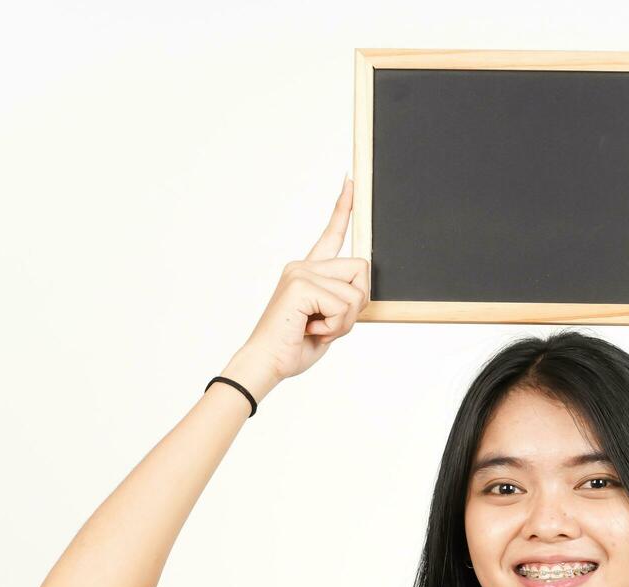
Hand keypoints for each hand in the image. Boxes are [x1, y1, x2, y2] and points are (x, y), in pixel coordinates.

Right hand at [240, 175, 368, 381]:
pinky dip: (336, 326)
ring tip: (317, 329)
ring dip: (346, 320)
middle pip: (362, 268)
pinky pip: (344, 304)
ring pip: (357, 290)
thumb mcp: (328, 322)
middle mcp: (303, 266)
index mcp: (308, 272)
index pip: (331, 234)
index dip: (343, 208)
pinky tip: (311, 330)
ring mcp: (300, 272)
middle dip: (358, 303)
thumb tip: (362, 290)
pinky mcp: (301, 284)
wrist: (266, 364)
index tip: (350, 181)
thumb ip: (342, 302)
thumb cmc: (292, 347)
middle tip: (329, 324)